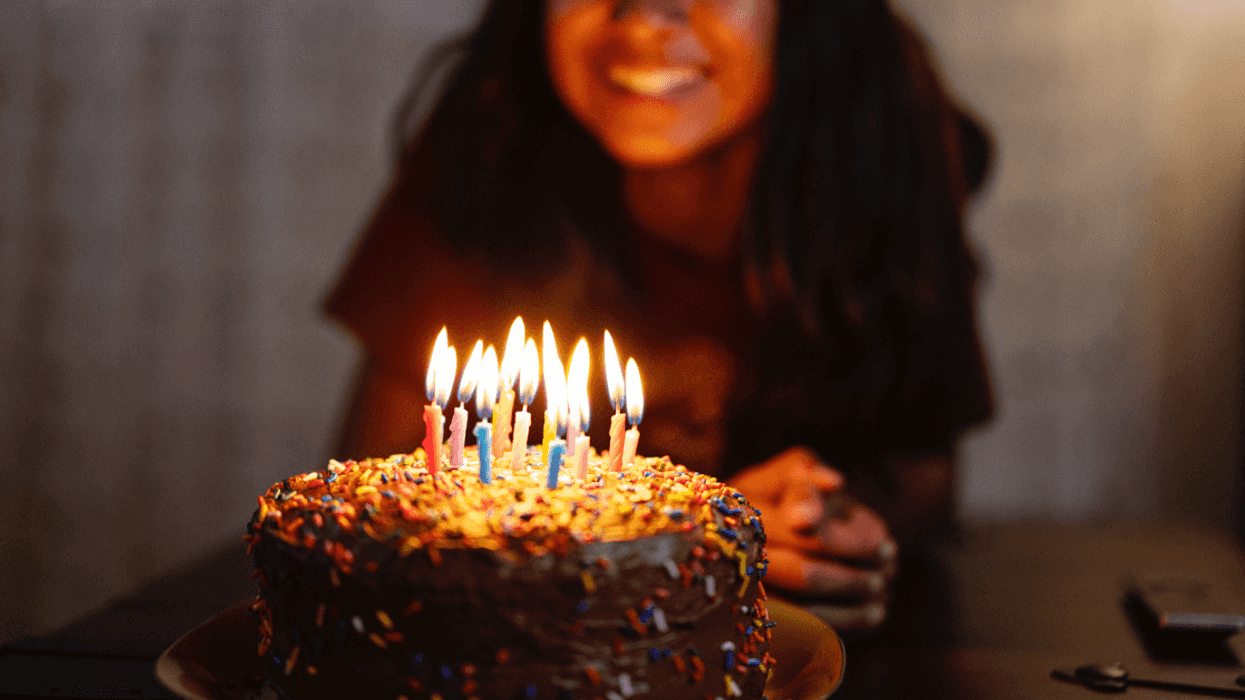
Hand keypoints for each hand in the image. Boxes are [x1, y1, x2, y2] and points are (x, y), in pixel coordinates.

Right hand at [728, 447, 897, 633]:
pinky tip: (872, 614)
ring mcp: (743, 597)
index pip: (807, 536)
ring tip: (882, 593)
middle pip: (804, 576)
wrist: (739, 536)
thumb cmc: (776, 497)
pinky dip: (843, 627)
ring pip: (804, 612)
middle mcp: (736, 556)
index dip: (852, 542)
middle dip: (853, 577)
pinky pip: (801, 634)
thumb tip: (835, 483)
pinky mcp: (757, 625)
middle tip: (887, 574)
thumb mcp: (786, 475)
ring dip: (853, 606)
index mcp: (743, 515)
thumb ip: (805, 473)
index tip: (886, 542)